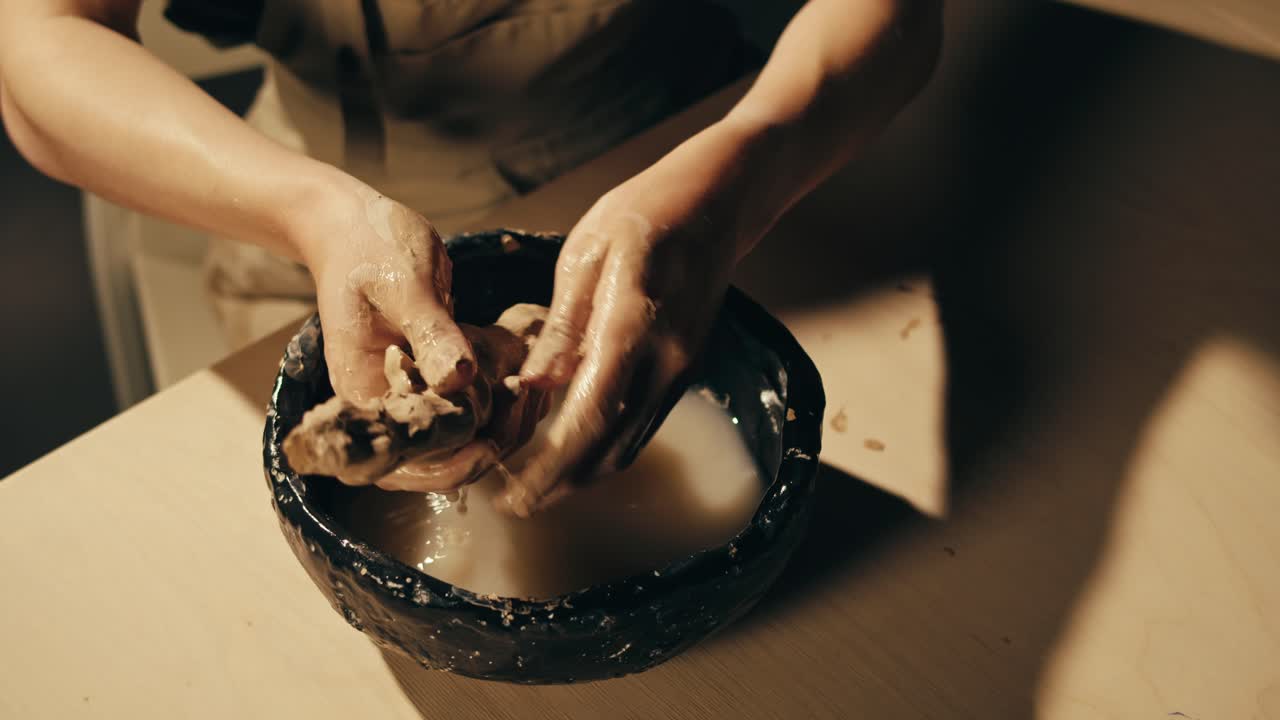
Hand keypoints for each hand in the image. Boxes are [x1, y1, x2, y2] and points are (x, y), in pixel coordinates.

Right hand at [299, 187, 519, 492]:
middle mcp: (384, 406)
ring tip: (526, 387)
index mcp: (363, 395)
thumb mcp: (404, 284)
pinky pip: (469, 411)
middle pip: (437, 462)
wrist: (352, 227)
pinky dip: (500, 401)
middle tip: (523, 403)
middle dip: (486, 444)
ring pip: (460, 441)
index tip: (491, 444)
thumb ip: (431, 333)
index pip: (400, 463)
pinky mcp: (431, 382)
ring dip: (500, 423)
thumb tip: (458, 380)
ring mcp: (409, 395)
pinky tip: (520, 373)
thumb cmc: (369, 248)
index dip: (448, 466)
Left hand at [502, 141, 747, 515]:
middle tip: (514, 504)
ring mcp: (682, 369)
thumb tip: (533, 387)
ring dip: (585, 473)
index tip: (515, 493)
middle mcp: (668, 359)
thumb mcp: (586, 255)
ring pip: (631, 443)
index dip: (552, 464)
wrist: (715, 203)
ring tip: (536, 487)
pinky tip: (574, 449)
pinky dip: (607, 448)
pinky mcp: (686, 370)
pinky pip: (643, 424)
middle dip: (562, 484)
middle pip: (612, 445)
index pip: (591, 414)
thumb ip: (563, 327)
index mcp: (634, 324)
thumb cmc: (643, 215)